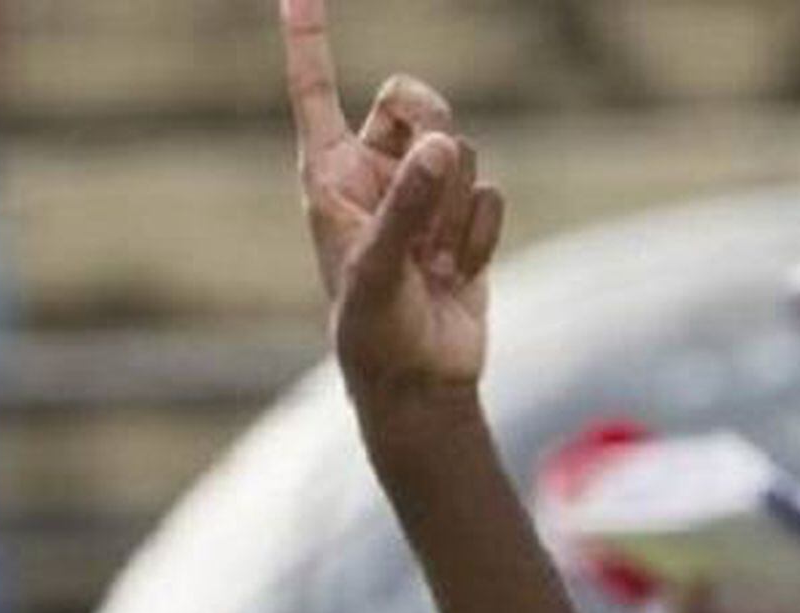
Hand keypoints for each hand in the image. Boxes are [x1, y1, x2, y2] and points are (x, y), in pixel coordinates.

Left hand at [279, 0, 504, 399]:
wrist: (418, 384)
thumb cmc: (373, 334)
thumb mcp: (378, 272)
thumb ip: (406, 206)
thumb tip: (442, 145)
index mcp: (329, 178)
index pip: (315, 94)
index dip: (309, 42)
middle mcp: (372, 176)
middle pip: (417, 101)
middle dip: (432, 134)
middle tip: (425, 193)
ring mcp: (420, 196)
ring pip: (464, 149)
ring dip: (454, 208)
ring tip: (430, 261)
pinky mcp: (460, 220)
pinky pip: (491, 195)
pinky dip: (477, 237)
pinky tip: (454, 274)